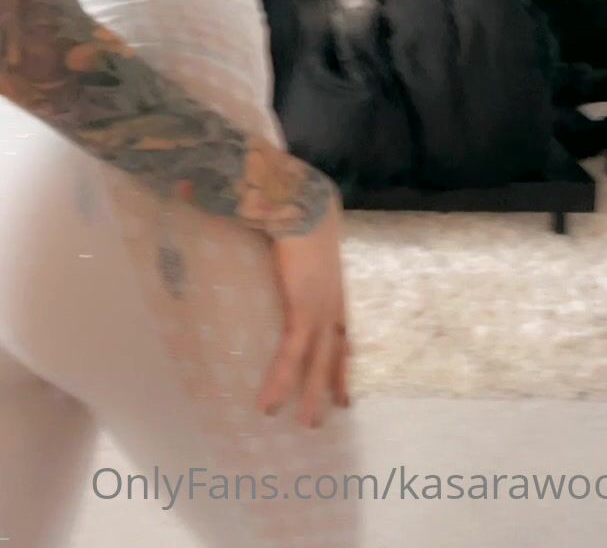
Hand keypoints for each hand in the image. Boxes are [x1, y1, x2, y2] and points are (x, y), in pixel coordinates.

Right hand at [257, 183, 352, 428]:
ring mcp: (321, 304)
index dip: (344, 352)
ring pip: (319, 359)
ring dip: (312, 392)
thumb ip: (271, 229)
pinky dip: (282, 380)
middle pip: (338, 347)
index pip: (344, 324)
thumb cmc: (291, 202)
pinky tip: (269, 404)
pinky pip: (293, 354)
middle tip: (337, 409)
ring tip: (307, 424)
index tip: (346, 376)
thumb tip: (248, 222)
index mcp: (331, 279)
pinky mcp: (303, 308)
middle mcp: (332, 295)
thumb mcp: (289, 226)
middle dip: (336, 379)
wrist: (299, 194)